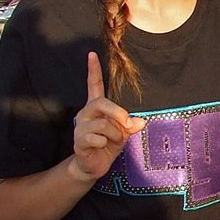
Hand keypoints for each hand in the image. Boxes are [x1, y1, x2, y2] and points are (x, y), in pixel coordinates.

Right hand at [70, 52, 144, 181]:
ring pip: (102, 125)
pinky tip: (101, 147)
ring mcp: (80, 127)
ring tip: (113, 141)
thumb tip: (140, 121)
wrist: (94, 165)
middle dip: (118, 114)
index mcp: (96, 107)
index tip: (92, 54)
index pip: (93, 85)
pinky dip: (105, 144)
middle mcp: (85, 114)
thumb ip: (131, 124)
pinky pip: (96, 139)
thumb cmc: (109, 144)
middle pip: (101, 103)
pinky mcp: (78, 141)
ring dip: (115, 135)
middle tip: (127, 125)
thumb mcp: (124, 132)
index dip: (93, 70)